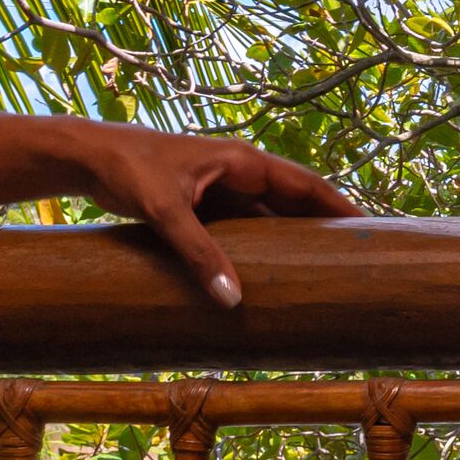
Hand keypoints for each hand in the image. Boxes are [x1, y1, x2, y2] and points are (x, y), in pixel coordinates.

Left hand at [51, 123, 358, 308]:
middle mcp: (239, 174)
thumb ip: (199, 253)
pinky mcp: (204, 208)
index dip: (339, 208)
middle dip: (324, 229)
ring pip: (270, 220)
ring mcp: (222, 192)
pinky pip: (244, 231)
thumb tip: (231, 300)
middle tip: (356, 260)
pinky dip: (260, 251)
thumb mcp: (166, 211)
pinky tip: (270, 276)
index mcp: (242, 162)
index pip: (306, 185)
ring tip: (323, 274)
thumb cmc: (130, 170)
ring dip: (292, 243)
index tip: (369, 230)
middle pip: (294, 204)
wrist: (90, 159)